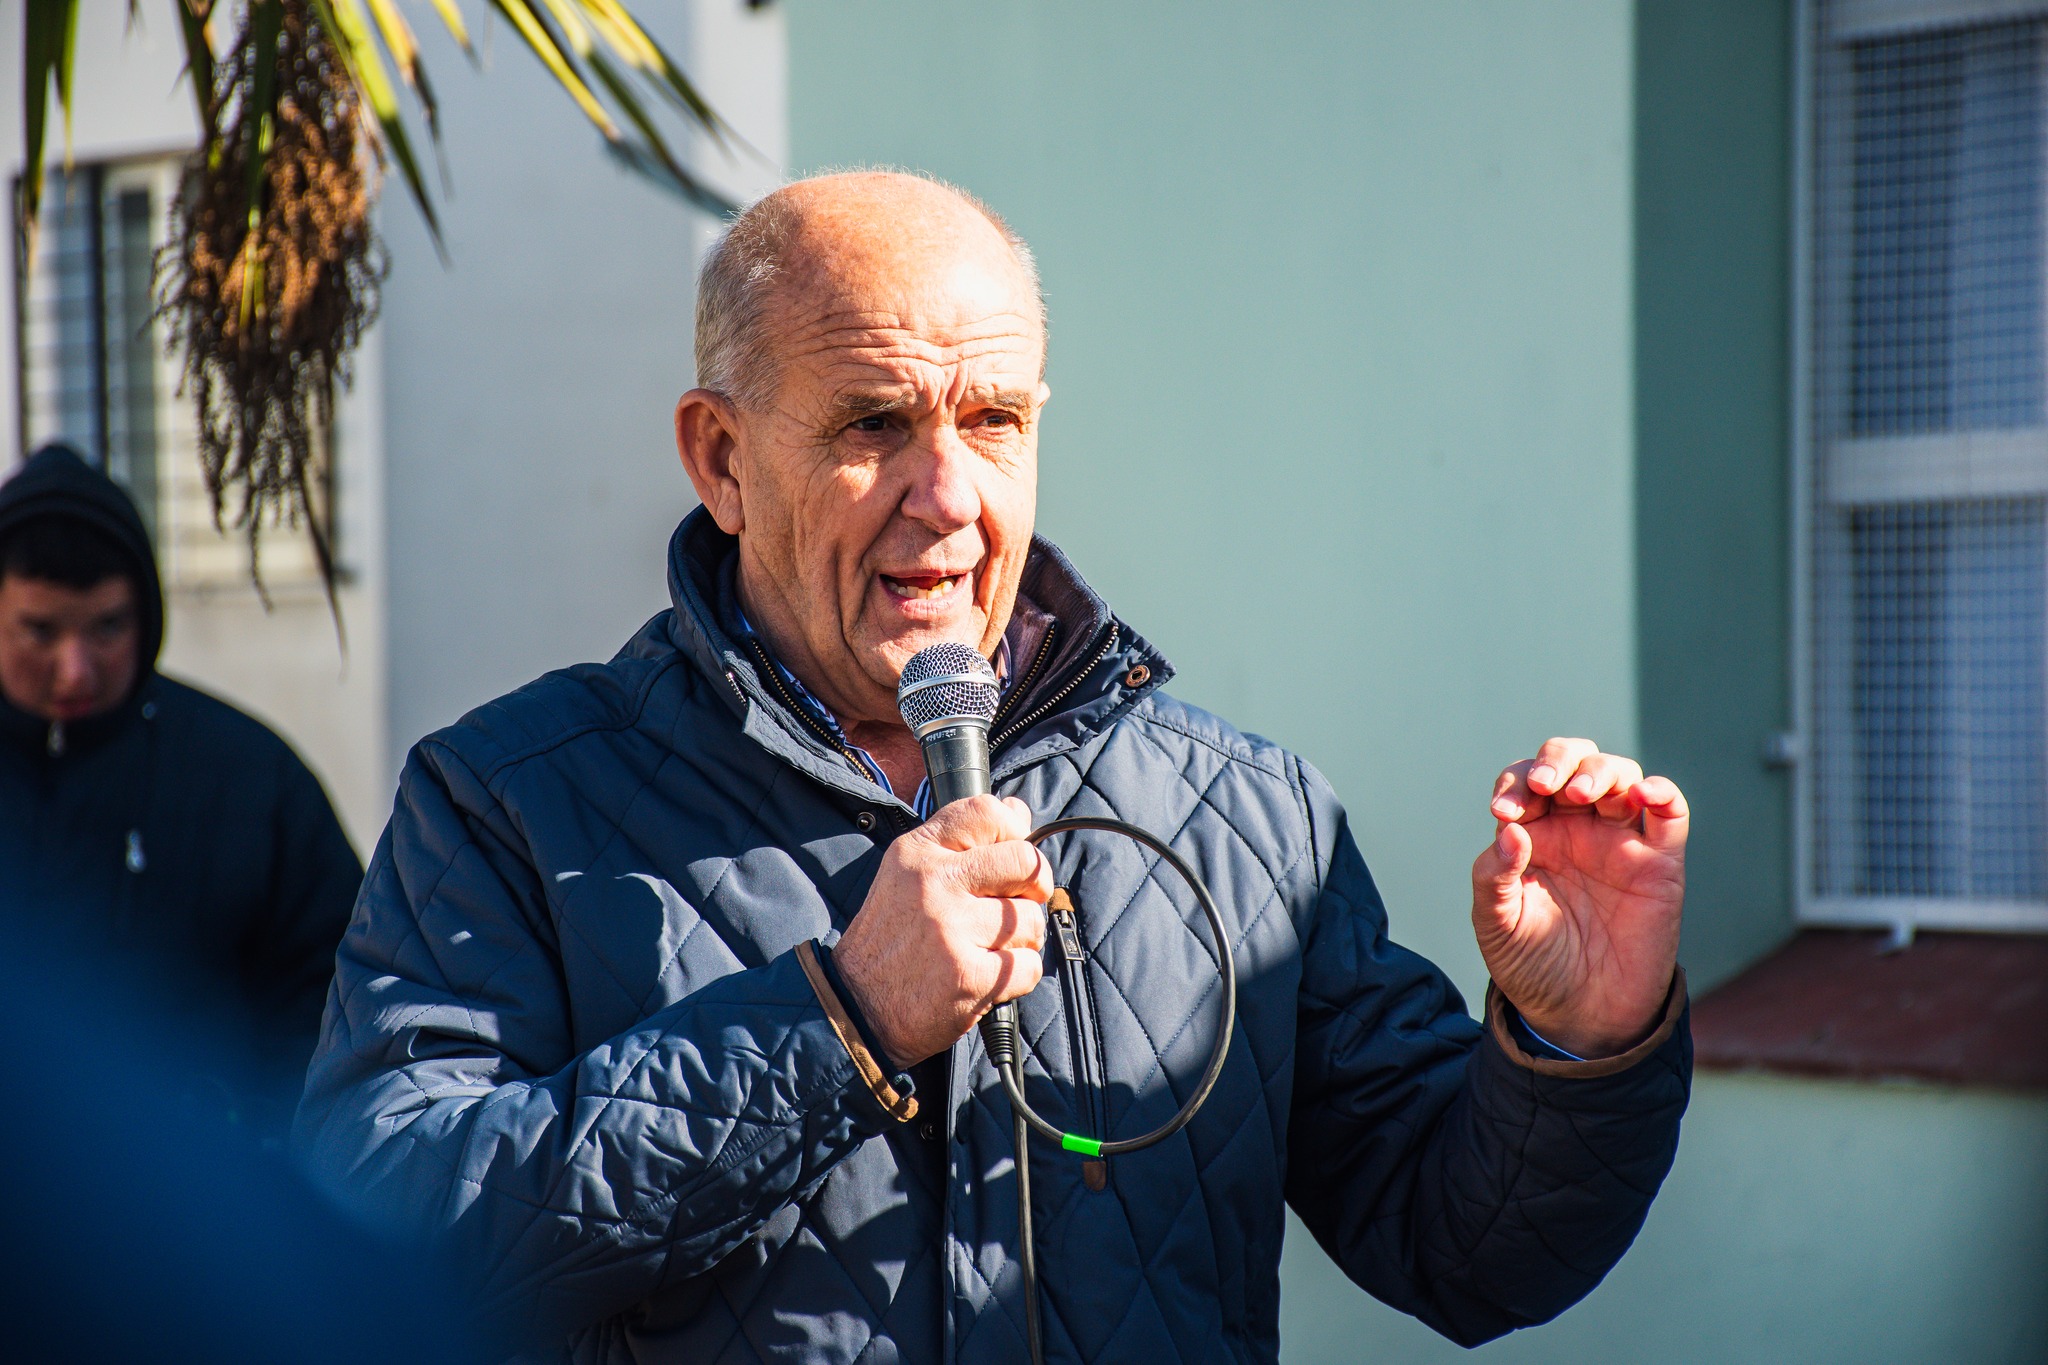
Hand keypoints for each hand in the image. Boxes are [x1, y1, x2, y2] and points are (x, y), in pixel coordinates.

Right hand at [833, 794, 1052, 1068]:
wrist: (854, 1007)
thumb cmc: (889, 940)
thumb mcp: (907, 874)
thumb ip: (960, 841)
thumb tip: (1017, 810)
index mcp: (918, 852)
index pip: (987, 813)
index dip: (1015, 831)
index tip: (1014, 855)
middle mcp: (934, 884)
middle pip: (1025, 863)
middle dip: (1033, 886)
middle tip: (1017, 904)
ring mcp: (952, 930)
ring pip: (1031, 920)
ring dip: (1021, 940)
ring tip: (988, 948)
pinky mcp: (969, 976)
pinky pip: (1028, 966)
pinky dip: (1017, 976)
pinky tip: (987, 976)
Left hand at [1470, 738, 1686, 1058]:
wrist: (1580, 1015)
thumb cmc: (1533, 965)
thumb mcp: (1496, 924)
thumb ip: (1493, 876)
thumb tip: (1510, 829)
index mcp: (1533, 833)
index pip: (1526, 782)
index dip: (1515, 782)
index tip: (1505, 810)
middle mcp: (1576, 827)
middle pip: (1574, 761)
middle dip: (1558, 760)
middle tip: (1545, 786)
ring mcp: (1619, 841)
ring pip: (1620, 775)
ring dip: (1601, 771)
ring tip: (1581, 794)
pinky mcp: (1659, 862)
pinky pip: (1670, 812)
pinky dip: (1662, 792)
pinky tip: (1644, 793)